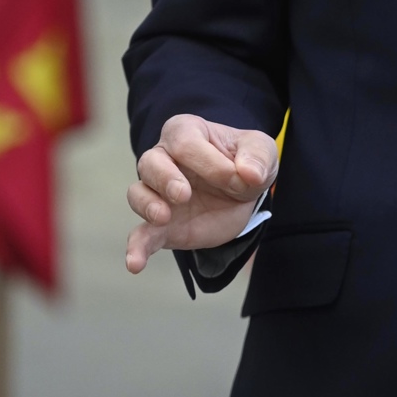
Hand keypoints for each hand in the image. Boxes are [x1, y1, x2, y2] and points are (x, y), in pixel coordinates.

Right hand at [125, 113, 279, 273]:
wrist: (242, 195)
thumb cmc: (244, 162)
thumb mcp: (260, 150)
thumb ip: (258, 156)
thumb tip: (250, 173)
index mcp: (186, 133)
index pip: (186, 142)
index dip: (209, 162)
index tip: (236, 178)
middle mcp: (164, 159)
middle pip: (150, 162)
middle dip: (164, 178)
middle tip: (183, 194)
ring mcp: (158, 194)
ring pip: (138, 193)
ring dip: (147, 205)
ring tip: (163, 216)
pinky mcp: (161, 226)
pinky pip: (141, 235)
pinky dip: (136, 248)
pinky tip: (135, 263)